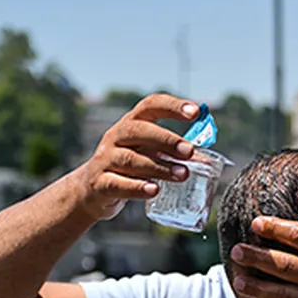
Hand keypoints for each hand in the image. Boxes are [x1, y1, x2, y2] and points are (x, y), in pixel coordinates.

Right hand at [76, 94, 200, 220]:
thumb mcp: (146, 152)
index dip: (172, 106)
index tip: (196, 113)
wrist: (92, 191)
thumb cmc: (129, 168)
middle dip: (166, 140)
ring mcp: (105, 160)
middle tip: (190, 151)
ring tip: (182, 174)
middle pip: (138, 131)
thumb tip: (206, 158)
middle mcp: (115, 137)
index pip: (150, 106)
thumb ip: (170, 152)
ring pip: (131, 160)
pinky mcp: (100, 184)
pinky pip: (118, 184)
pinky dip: (137, 187)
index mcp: (131, 124)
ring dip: (159, 167)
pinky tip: (154, 190)